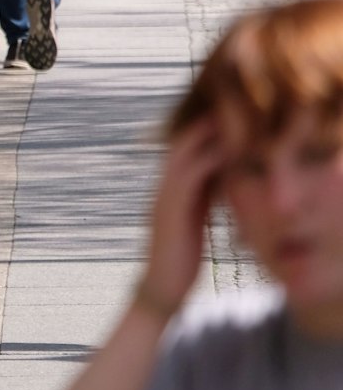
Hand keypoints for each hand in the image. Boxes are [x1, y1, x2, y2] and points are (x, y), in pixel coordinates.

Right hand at [136, 119, 225, 319]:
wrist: (161, 286)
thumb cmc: (182, 258)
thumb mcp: (193, 220)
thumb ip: (202, 198)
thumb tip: (219, 185)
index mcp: (169, 188)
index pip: (184, 148)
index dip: (201, 129)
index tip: (224, 112)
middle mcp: (163, 185)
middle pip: (181, 141)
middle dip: (203, 122)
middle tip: (227, 102)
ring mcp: (164, 194)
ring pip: (185, 152)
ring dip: (206, 133)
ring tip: (228, 115)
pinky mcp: (172, 207)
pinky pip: (192, 175)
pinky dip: (210, 158)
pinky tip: (228, 151)